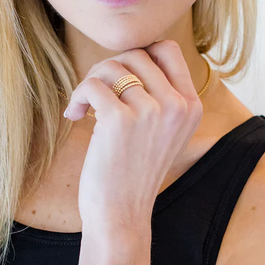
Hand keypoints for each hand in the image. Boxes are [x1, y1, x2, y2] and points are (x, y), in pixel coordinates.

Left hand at [64, 40, 203, 235]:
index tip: (118, 79)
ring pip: (111, 67)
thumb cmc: (133, 175)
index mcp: (191, 106)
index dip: (136, 55)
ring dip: (89, 83)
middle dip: (108, 69)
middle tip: (94, 94)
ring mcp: (151, 111)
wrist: (121, 215)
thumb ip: (158, 97)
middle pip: (135, 54)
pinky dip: (77, 96)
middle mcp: (177, 105)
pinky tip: (74, 115)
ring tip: (83, 108)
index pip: (166, 49)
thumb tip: (127, 58)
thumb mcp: (161, 133)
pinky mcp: (120, 120)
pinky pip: (91, 85)